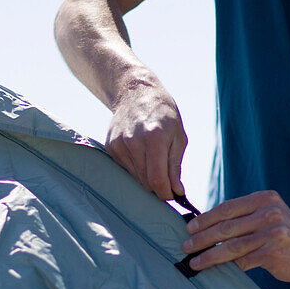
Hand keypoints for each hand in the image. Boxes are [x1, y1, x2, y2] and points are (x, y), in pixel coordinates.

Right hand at [106, 82, 187, 200]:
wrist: (136, 92)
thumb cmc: (164, 114)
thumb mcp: (178, 137)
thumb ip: (175, 166)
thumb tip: (177, 192)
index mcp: (154, 138)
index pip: (157, 180)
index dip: (165, 193)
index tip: (172, 196)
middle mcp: (133, 142)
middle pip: (145, 182)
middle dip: (158, 186)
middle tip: (167, 180)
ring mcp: (119, 145)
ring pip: (135, 178)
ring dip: (147, 177)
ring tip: (154, 160)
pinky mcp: (111, 147)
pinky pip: (126, 169)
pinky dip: (136, 168)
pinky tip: (141, 153)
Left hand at [181, 190, 289, 281]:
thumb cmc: (283, 235)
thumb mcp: (267, 215)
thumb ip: (243, 216)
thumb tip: (205, 226)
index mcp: (264, 199)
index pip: (227, 207)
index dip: (205, 219)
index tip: (189, 228)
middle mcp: (269, 212)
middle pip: (227, 226)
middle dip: (202, 238)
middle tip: (186, 246)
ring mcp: (273, 232)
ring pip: (232, 246)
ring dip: (210, 255)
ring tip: (195, 262)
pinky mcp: (274, 252)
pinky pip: (244, 261)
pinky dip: (228, 267)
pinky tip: (216, 271)